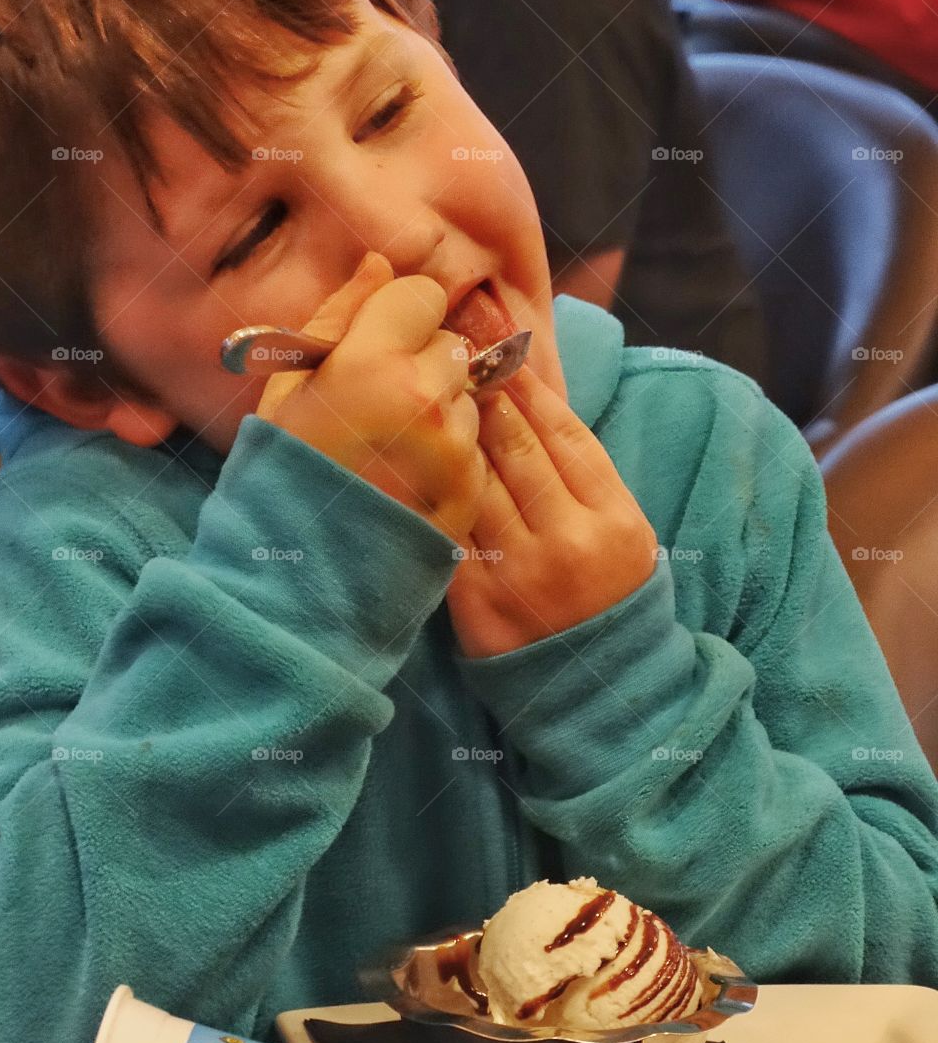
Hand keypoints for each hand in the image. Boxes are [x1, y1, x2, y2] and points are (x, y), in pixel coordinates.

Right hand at [256, 252, 485, 542]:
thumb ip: (337, 318)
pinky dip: (451, 454)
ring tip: (390, 450)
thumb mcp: (287, 388)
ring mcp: (455, 449)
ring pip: (468, 395)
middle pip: (452, 344)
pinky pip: (475, 445)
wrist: (295, 581)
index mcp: (372, 362)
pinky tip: (408, 480)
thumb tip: (379, 262)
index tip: (377, 345)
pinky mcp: (472, 490)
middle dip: (424, 361)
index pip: (423, 295)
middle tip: (379, 406)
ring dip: (440, 409)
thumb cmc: (278, 476)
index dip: (400, 315)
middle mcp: (425, 398)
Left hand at [445, 364, 657, 658]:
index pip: (566, 434)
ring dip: (451, 434)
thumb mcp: (622, 531)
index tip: (503, 352)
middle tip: (457, 359)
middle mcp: (570, 544)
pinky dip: (436, 490)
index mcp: (616, 521)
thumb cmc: (608, 595)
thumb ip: (584, 473)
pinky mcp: (477, 602)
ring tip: (432, 397)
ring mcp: (521, 575)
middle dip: (485, 396)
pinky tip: (419, 458)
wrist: (598, 689)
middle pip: (518, 450)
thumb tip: (532, 396)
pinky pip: (452, 529)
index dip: (530, 387)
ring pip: (477, 482)